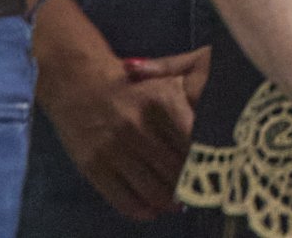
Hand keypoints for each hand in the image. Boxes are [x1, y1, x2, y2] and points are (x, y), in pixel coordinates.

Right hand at [42, 42, 210, 219]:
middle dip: (188, 185)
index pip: (194, 141)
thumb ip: (191, 103)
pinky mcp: (93, 165)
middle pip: (175, 169)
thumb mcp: (165, 81)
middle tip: (196, 191)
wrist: (78, 81)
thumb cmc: (129, 84)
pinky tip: (151, 211)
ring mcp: (114, 147)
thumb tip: (213, 137)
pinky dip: (140, 210)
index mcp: (163, 99)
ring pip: (151, 188)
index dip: (205, 160)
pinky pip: (122, 197)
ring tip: (176, 204)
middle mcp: (139, 125)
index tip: (212, 170)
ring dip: (167, 202)